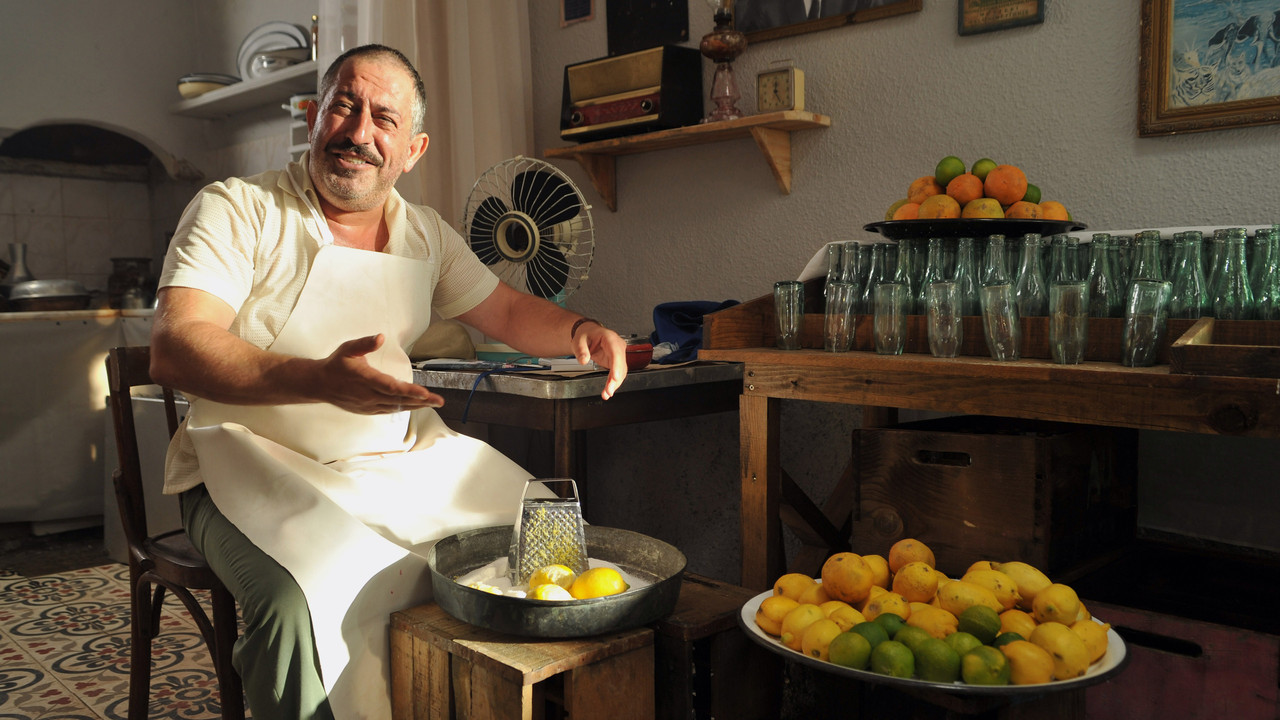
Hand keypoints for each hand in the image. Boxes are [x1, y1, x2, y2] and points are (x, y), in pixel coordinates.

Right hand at [317, 334, 443, 413]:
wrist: (319, 384)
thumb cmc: (336, 364)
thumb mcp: (347, 349)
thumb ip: (364, 343)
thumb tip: (381, 337)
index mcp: (365, 379)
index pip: (392, 388)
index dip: (410, 392)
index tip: (425, 393)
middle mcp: (368, 395)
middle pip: (399, 400)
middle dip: (421, 401)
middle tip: (440, 401)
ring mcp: (368, 405)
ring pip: (396, 408)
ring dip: (416, 406)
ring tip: (433, 403)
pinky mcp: (368, 410)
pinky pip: (389, 411)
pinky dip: (404, 408)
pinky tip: (415, 406)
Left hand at [571, 323, 628, 399]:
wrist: (589, 334)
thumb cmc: (586, 334)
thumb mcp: (579, 340)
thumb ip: (581, 350)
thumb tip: (583, 360)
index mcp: (610, 338)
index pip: (616, 352)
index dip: (617, 365)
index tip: (615, 377)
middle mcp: (617, 346)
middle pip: (620, 365)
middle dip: (615, 380)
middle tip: (608, 391)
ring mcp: (618, 354)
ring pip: (621, 371)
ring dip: (615, 384)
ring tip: (607, 394)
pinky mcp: (616, 362)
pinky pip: (617, 374)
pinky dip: (613, 383)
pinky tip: (608, 391)